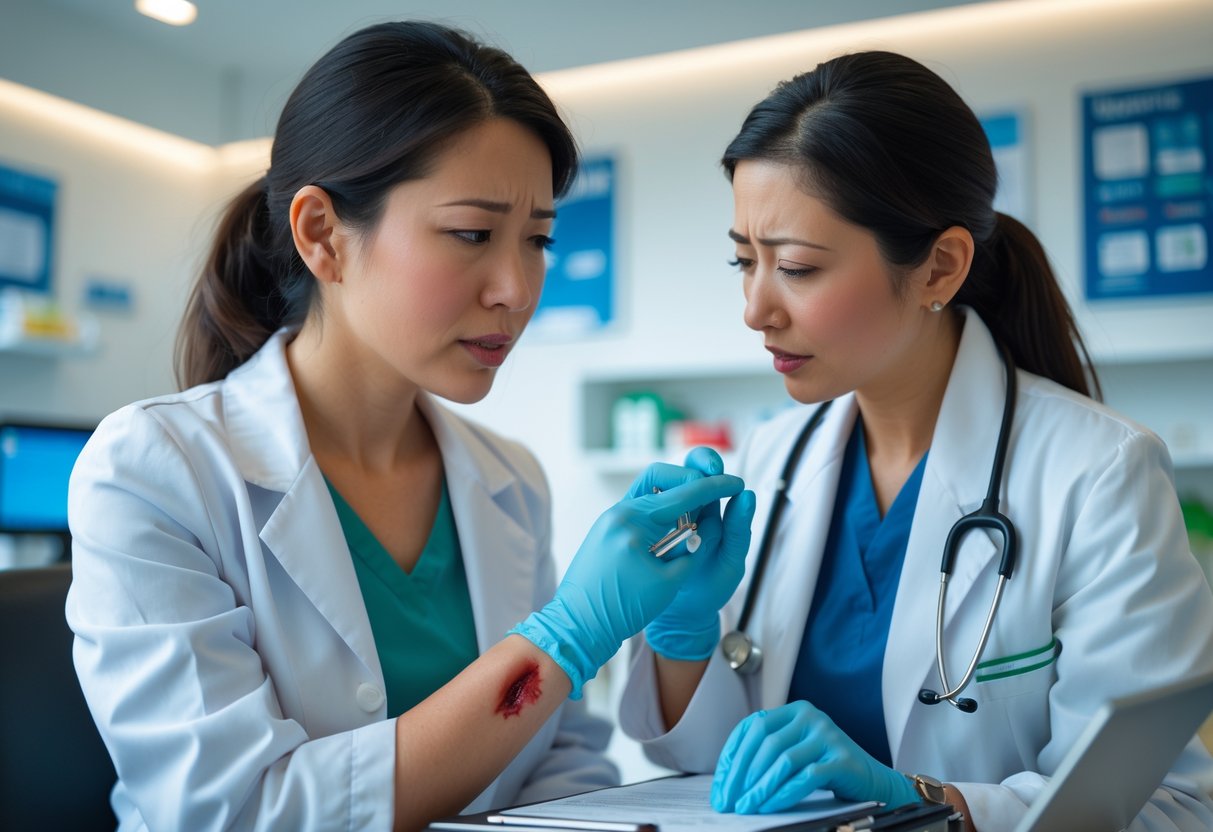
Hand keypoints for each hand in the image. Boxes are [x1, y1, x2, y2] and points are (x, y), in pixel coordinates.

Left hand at [510, 466, 744, 698]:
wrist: (577, 628)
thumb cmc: (622, 610)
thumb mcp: (668, 581)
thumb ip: (690, 550)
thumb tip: (702, 530)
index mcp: (634, 521)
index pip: (684, 494)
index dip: (715, 487)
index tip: (737, 482)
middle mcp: (618, 512)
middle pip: (663, 481)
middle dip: (692, 483)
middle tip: (715, 492)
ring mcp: (608, 520)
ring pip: (651, 494)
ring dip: (676, 500)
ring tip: (697, 513)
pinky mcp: (605, 531)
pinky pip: (639, 510)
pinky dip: (660, 514)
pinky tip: (673, 528)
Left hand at [711, 700, 919, 813]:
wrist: (876, 784)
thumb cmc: (829, 770)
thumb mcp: (796, 754)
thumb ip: (769, 755)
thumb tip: (729, 781)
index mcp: (794, 710)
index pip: (752, 727)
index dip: (732, 756)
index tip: (720, 784)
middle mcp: (810, 716)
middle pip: (764, 742)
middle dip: (740, 775)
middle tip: (727, 800)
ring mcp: (827, 735)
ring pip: (782, 760)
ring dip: (759, 787)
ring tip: (744, 807)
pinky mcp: (841, 758)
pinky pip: (806, 776)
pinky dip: (783, 793)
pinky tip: (769, 807)